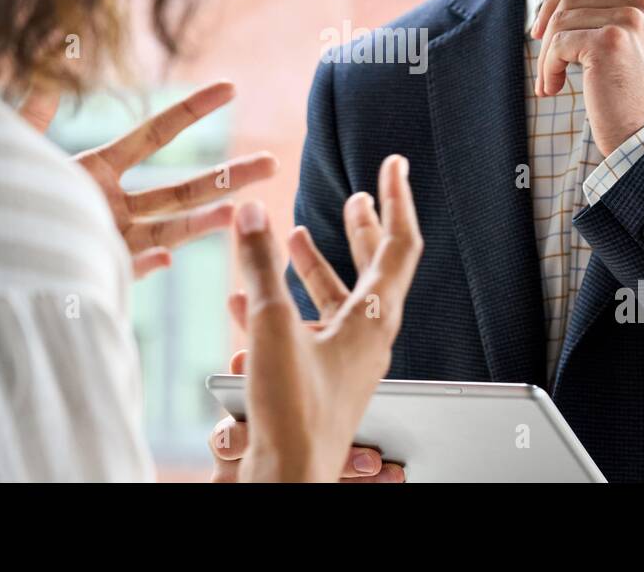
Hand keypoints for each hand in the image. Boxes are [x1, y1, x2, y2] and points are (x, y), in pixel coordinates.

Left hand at [19, 80, 277, 278]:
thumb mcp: (9, 146)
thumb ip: (30, 111)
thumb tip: (48, 67)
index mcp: (97, 171)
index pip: (156, 134)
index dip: (194, 110)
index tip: (231, 87)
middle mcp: (112, 207)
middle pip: (183, 187)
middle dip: (231, 177)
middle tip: (273, 163)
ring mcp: (110, 242)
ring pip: (170, 231)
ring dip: (205, 222)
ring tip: (240, 213)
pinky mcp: (98, 272)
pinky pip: (131, 269)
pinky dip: (147, 264)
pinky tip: (167, 260)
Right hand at [221, 154, 421, 481]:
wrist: (288, 478)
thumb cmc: (294, 413)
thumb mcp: (272, 326)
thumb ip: (260, 266)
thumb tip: (252, 211)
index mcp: (373, 320)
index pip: (399, 246)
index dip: (398, 200)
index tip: (394, 165)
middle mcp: (366, 337)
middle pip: (374, 269)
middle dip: (363, 229)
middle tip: (359, 197)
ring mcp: (343, 360)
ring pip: (335, 299)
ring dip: (315, 265)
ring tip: (295, 237)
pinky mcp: (317, 380)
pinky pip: (304, 330)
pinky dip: (281, 305)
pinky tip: (245, 299)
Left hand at [531, 0, 643, 156]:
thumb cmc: (629, 97)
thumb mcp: (626, 46)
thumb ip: (603, 17)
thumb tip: (552, 2)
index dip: (555, 7)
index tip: (542, 34)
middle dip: (548, 30)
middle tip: (544, 62)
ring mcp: (628, 21)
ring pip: (560, 22)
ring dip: (547, 56)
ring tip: (551, 83)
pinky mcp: (609, 42)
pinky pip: (557, 45)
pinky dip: (547, 69)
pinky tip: (553, 89)